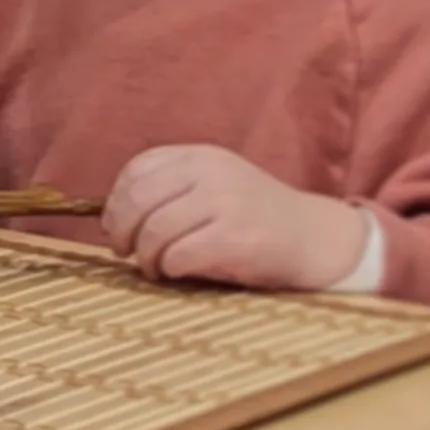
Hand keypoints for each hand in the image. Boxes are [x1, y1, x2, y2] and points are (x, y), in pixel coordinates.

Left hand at [102, 145, 364, 290]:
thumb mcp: (217, 187)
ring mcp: (225, 202)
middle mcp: (211, 172)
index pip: (139, 168)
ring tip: (154, 268)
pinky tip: (177, 273)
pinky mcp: (237, 238)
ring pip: (155, 229)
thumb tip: (113, 220)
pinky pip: (180, 255)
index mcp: (202, 156)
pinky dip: (170, 268)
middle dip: (122, 231)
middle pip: (139, 198)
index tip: (115, 226)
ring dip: (145, 256)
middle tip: (125, 252)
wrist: (316, 238)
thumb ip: (174, 190)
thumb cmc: (257, 220)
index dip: (117, 200)